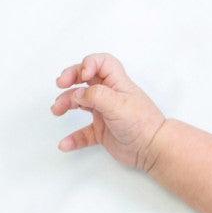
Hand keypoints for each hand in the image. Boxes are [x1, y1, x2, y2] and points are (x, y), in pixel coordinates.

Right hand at [52, 53, 166, 170]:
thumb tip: (77, 94)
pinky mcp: (102, 132)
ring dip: (65, 103)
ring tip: (56, 110)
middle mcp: (110, 96)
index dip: (89, 63)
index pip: (102, 63)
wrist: (154, 149)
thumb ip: (94, 95)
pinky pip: (83, 133)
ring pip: (80, 102)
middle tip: (60, 84)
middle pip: (85, 79)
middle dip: (70, 78)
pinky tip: (65, 144)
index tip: (82, 75)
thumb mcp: (118, 104)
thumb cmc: (142, 123)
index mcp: (117, 84)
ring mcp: (105, 113)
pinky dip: (73, 138)